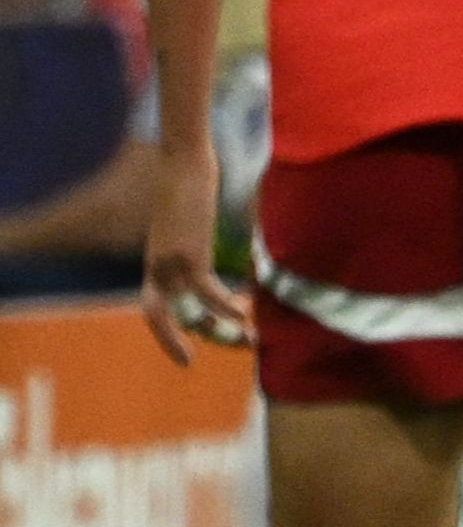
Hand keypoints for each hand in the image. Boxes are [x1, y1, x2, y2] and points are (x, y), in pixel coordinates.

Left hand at [137, 142, 246, 364]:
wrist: (183, 164)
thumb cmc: (186, 183)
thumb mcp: (183, 221)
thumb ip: (188, 240)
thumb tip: (203, 249)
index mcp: (155, 260)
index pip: (152, 304)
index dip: (163, 330)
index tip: (185, 348)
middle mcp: (158, 265)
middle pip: (157, 316)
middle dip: (172, 342)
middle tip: (189, 362)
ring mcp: (172, 262)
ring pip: (187, 310)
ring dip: (216, 329)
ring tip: (245, 341)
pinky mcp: (190, 255)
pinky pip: (207, 292)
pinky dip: (225, 307)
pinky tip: (245, 315)